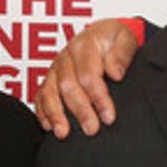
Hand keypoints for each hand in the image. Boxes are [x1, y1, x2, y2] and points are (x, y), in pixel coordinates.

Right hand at [35, 19, 138, 137]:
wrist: (102, 34)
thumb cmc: (114, 39)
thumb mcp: (126, 38)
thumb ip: (122, 53)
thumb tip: (115, 72)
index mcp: (85, 45)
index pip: (89, 74)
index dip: (98, 97)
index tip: (109, 116)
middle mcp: (66, 56)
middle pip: (68, 85)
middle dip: (79, 109)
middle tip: (91, 129)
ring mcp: (56, 68)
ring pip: (50, 91)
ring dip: (55, 113)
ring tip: (63, 133)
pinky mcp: (50, 79)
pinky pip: (41, 95)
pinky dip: (42, 111)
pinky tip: (48, 126)